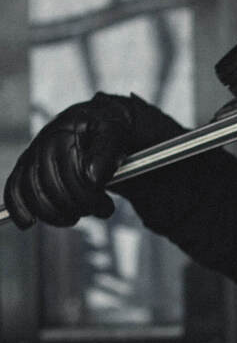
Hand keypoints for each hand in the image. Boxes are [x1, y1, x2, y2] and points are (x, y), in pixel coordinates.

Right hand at [3, 92, 179, 227]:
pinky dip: (18, 208)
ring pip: (35, 194)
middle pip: (54, 187)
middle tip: (101, 210)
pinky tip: (28, 222)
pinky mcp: (25, 167)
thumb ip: (107, 152)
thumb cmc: (108, 128)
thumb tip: (93, 178)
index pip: (75, 174)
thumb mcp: (116, 132)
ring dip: (57, 214)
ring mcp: (33, 154)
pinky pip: (14, 189)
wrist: (98, 120)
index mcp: (68, 131)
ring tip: (77, 216)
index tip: (107, 206)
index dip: (90, 196)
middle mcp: (45, 141)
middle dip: (80, 205)